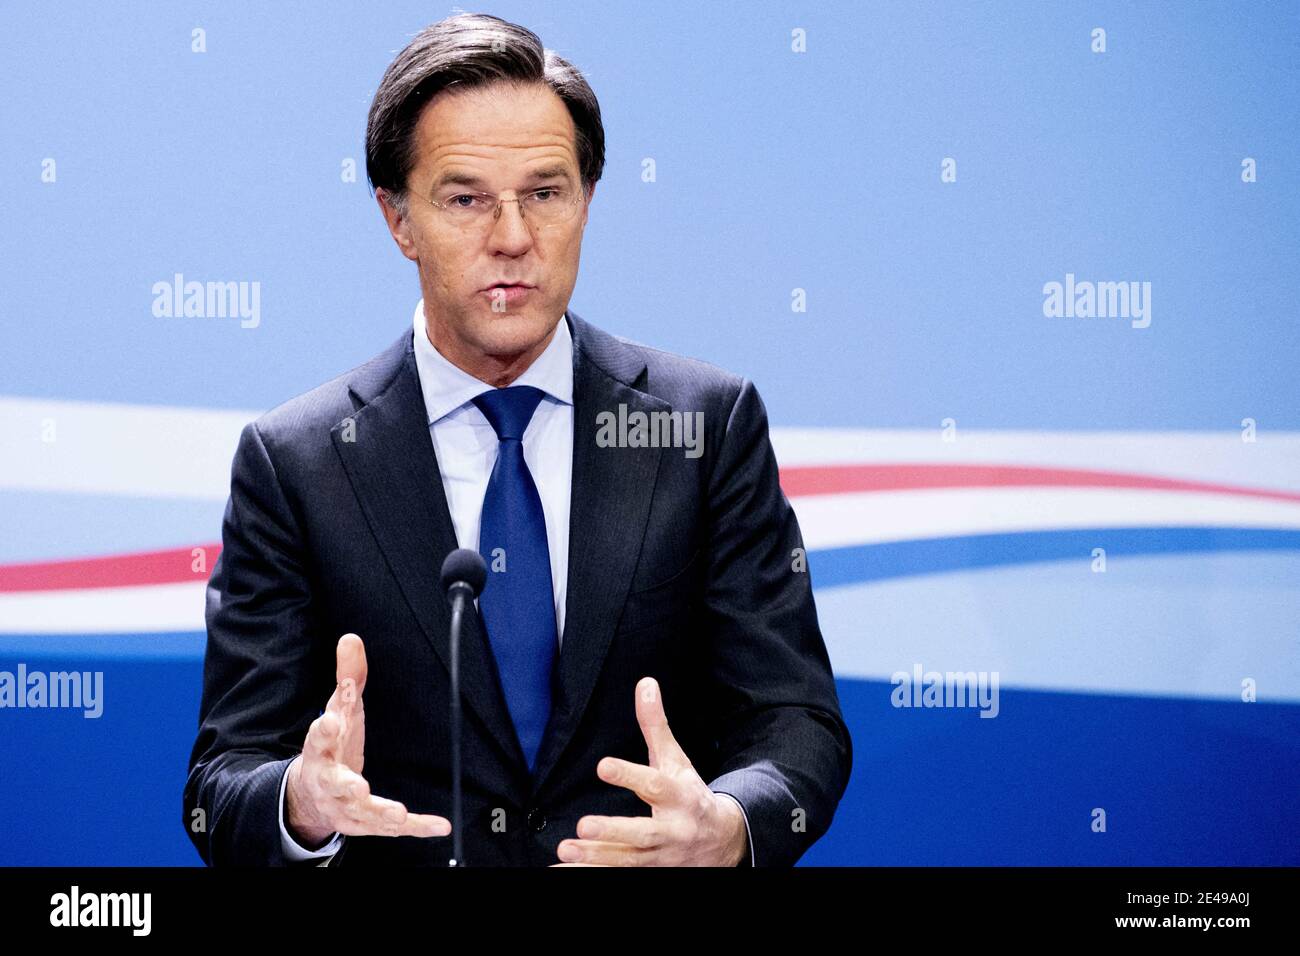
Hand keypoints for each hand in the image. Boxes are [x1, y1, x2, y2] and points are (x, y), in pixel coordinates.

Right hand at [285, 633, 450, 846]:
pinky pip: (391, 828)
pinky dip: (417, 827)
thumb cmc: (331, 746)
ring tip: (398, 814)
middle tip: (358, 787)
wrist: (311, 796)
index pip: (320, 737)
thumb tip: (351, 639)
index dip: (326, 727)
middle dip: (345, 785)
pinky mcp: (367, 822)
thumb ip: (348, 676)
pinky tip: (439, 826)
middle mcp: (330, 780)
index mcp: (322, 749)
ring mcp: (347, 805)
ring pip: (362, 812)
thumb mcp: (339, 710)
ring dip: (380, 812)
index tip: (333, 718)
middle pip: (335, 782)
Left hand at [552, 676, 747, 865]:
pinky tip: (562, 869)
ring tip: (567, 850)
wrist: (723, 842)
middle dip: (613, 832)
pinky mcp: (651, 872)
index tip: (603, 765)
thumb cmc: (690, 794)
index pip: (655, 785)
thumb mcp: (676, 760)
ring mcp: (661, 856)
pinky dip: (591, 875)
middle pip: (642, 833)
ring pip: (629, 861)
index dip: (630, 775)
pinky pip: (618, 876)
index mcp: (680, 797)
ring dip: (597, 858)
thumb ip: (656, 726)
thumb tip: (645, 683)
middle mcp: (672, 830)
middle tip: (582, 825)